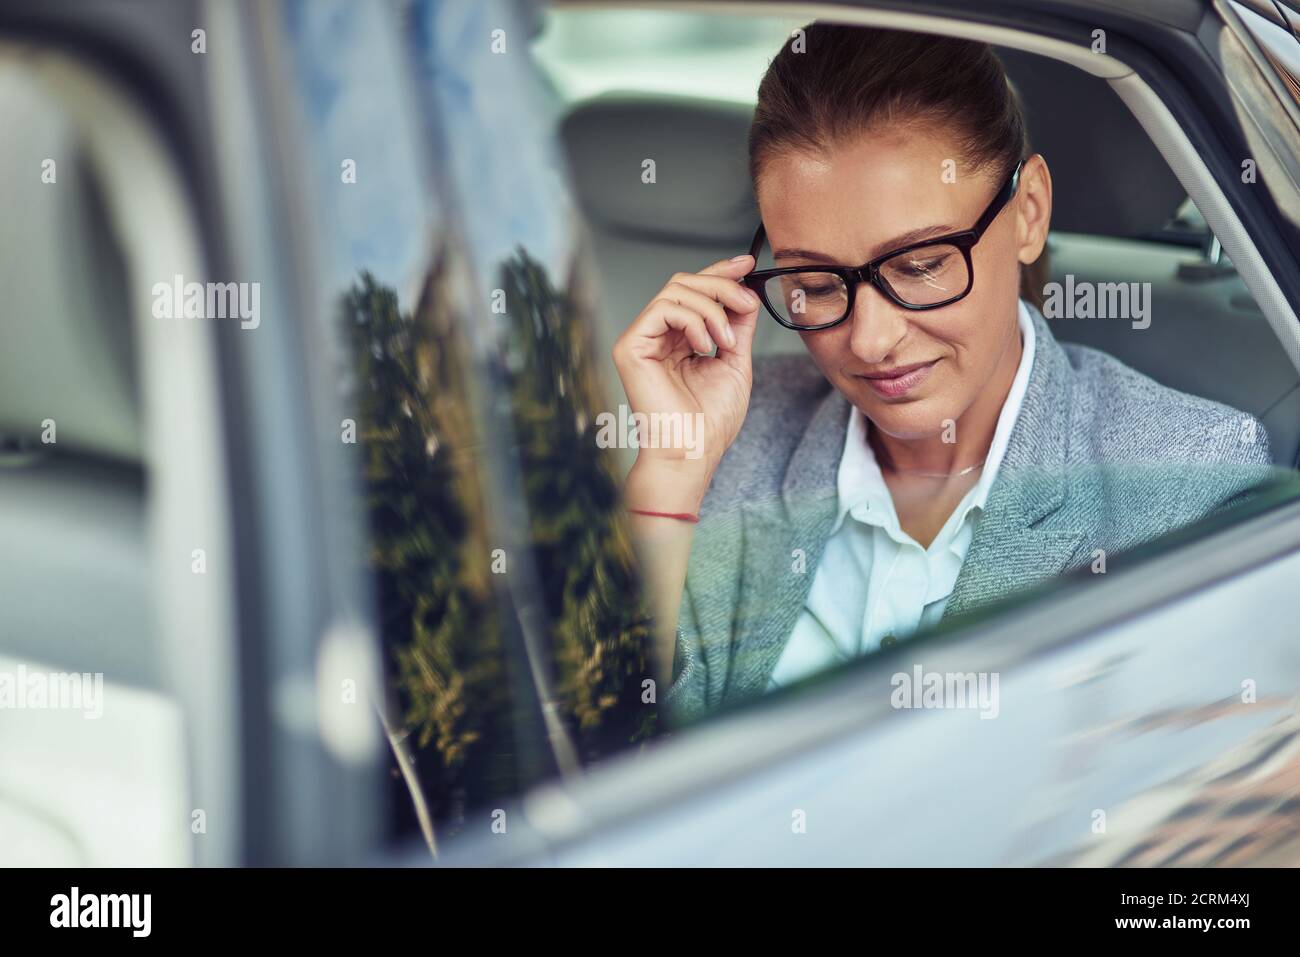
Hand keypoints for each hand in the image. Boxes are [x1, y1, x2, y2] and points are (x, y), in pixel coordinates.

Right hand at [612, 255, 759, 508]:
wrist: (692, 452)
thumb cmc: (710, 421)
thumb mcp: (735, 362)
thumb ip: (737, 326)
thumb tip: (746, 292)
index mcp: (678, 340)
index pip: (694, 293)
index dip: (720, 272)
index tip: (748, 265)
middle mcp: (656, 336)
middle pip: (684, 283)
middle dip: (721, 285)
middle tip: (746, 302)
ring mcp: (641, 340)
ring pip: (675, 290)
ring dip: (712, 307)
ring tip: (727, 340)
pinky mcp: (630, 346)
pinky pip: (662, 308)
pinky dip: (693, 319)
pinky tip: (705, 346)